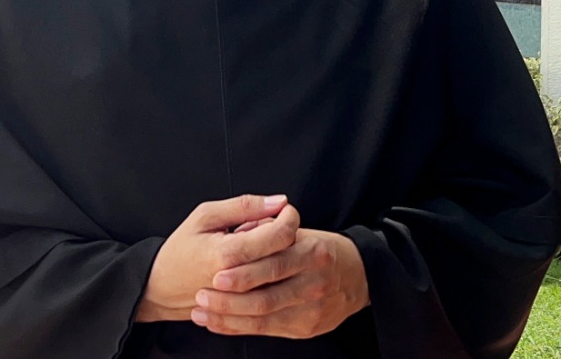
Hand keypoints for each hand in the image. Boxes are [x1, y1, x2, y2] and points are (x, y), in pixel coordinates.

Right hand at [136, 195, 299, 322]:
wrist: (161, 288)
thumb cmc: (180, 250)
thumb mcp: (206, 216)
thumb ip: (244, 206)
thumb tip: (279, 201)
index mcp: (228, 254)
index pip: (281, 235)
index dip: (289, 217)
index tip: (284, 210)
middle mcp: (240, 281)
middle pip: (287, 253)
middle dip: (283, 233)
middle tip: (264, 225)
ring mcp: (245, 299)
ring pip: (283, 272)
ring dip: (276, 254)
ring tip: (254, 247)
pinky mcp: (247, 310)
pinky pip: (273, 288)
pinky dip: (270, 273)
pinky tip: (252, 265)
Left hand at [189, 229, 369, 338]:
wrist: (358, 276)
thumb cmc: (321, 251)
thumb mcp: (302, 231)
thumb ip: (270, 229)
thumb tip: (239, 230)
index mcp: (312, 251)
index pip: (273, 263)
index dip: (243, 271)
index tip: (216, 273)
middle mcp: (314, 282)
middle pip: (265, 296)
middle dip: (229, 299)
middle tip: (202, 296)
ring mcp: (312, 308)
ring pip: (263, 317)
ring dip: (228, 316)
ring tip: (202, 311)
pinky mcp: (307, 327)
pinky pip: (266, 331)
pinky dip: (237, 327)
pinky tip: (218, 322)